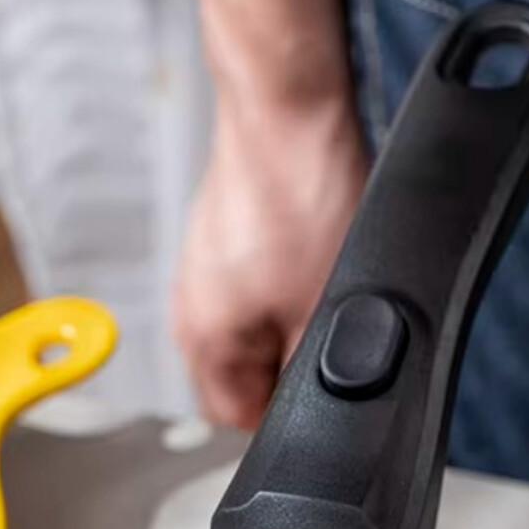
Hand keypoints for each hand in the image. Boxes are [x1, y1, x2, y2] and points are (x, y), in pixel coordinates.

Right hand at [173, 98, 369, 428]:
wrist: (289, 108)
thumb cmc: (302, 197)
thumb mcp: (324, 312)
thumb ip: (309, 377)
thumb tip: (315, 417)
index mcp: (202, 343)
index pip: (240, 419)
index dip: (291, 415)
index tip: (330, 391)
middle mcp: (192, 310)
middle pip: (250, 373)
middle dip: (297, 360)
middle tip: (336, 327)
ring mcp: (207, 270)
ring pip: (262, 326)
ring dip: (298, 317)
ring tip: (327, 279)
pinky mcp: (229, 238)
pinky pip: (264, 283)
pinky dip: (294, 278)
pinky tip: (319, 250)